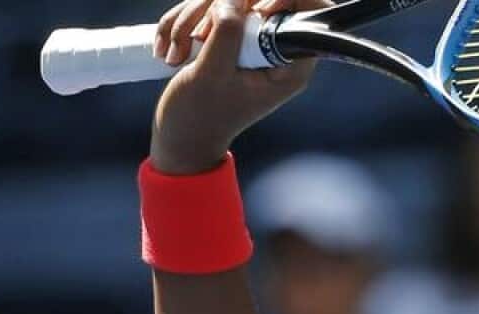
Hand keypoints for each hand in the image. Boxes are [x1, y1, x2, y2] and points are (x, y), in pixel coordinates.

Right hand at [149, 0, 329, 174]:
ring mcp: (250, 42)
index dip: (286, 0)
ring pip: (226, 1)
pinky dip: (182, 22)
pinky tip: (168, 50)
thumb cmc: (199, 116)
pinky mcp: (227, 37)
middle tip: (197, 38)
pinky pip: (207, 9)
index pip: (310, 16)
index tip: (255, 8)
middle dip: (216, 8)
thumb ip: (227, 32)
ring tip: (174, 54)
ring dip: (190, 18)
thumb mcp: (211, 73)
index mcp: (290, 68)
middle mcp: (275, 52)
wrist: (179, 134)